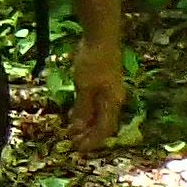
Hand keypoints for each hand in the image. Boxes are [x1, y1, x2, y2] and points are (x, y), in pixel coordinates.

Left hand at [66, 30, 127, 148]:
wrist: (101, 37)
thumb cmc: (93, 62)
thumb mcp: (84, 87)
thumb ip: (82, 108)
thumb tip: (78, 129)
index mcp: (113, 103)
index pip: (104, 129)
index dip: (92, 141)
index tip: (78, 149)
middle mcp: (114, 99)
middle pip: (103, 123)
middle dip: (88, 135)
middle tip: (72, 142)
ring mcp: (110, 90)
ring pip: (99, 114)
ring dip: (86, 124)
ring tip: (72, 131)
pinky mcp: (103, 82)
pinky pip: (95, 104)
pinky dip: (85, 112)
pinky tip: (74, 112)